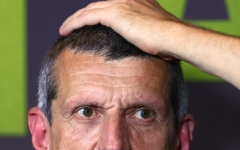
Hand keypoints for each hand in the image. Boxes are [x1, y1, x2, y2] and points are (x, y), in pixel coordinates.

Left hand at [59, 0, 182, 59]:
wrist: (175, 38)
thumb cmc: (173, 45)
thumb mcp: (161, 40)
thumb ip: (152, 41)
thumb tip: (152, 53)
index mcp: (142, 3)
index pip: (115, 7)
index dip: (102, 15)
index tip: (94, 25)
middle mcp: (130, 0)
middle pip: (100, 6)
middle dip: (86, 15)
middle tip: (75, 26)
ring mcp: (121, 4)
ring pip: (90, 10)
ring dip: (75, 19)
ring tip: (65, 29)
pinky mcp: (114, 14)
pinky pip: (86, 17)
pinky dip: (73, 23)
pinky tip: (64, 31)